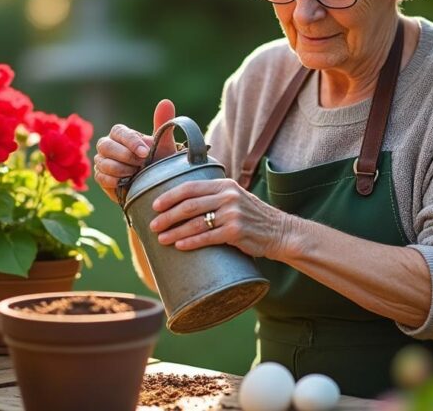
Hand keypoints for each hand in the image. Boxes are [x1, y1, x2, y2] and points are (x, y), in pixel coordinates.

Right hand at [93, 99, 176, 202]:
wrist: (154, 185)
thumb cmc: (158, 161)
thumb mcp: (164, 144)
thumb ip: (163, 123)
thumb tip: (166, 102)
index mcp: (121, 133)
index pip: (120, 132)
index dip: (131, 143)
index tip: (145, 153)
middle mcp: (107, 144)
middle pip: (106, 146)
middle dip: (125, 157)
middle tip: (142, 165)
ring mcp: (101, 161)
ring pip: (103, 163)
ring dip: (122, 170)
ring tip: (137, 174)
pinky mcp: (100, 177)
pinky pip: (101, 177)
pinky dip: (115, 181)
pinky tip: (127, 182)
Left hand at [148, 177, 294, 258]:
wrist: (279, 232)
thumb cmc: (252, 216)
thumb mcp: (236, 197)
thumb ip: (214, 195)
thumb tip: (183, 200)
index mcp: (224, 185)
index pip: (190, 187)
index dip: (170, 196)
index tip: (155, 205)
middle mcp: (228, 197)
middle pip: (189, 205)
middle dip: (167, 216)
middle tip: (153, 225)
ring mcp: (233, 214)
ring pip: (196, 223)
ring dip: (175, 231)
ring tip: (161, 238)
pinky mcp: (236, 232)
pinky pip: (207, 238)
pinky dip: (191, 242)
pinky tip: (179, 246)